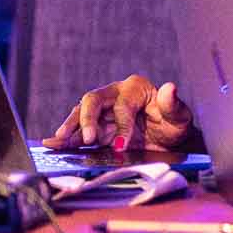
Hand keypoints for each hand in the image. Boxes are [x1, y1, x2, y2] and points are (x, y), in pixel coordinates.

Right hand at [48, 74, 197, 152]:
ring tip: (58, 142)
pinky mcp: (96, 127)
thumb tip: (170, 87)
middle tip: (86, 138)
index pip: (122, 105)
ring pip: (81, 114)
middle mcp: (115, 95)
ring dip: (70, 128)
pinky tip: (53, 144)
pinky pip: (78, 130)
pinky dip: (67, 137)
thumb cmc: (173, 125)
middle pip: (93, 101)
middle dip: (87, 119)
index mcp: (135, 88)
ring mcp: (103, 111)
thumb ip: (173, 104)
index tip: (123, 145)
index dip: (122, 125)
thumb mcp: (179, 117)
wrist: (167, 141)